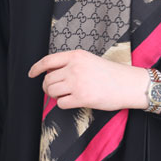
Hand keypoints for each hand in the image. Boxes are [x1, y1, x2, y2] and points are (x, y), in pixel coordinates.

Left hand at [28, 49, 149, 110]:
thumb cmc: (112, 74)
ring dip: (55, 96)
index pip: (48, 61)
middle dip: (48, 87)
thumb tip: (52, 75)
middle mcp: (74, 67)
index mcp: (76, 56)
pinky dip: (64, 104)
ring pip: (52, 91)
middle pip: (48, 79)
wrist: (129, 84)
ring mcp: (77, 82)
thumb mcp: (90, 60)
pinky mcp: (81, 97)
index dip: (36, 68)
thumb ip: (71, 64)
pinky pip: (61, 103)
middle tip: (56, 90)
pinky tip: (74, 101)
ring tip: (67, 95)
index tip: (32, 74)